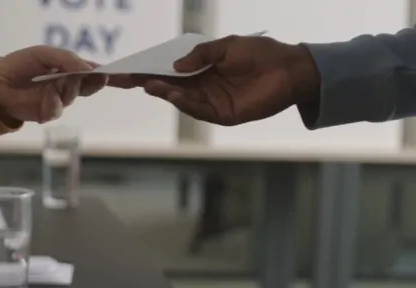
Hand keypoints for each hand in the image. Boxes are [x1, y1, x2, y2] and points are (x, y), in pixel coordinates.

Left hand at [0, 46, 110, 123]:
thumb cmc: (20, 65)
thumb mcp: (44, 54)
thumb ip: (67, 59)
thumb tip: (87, 68)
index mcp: (70, 68)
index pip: (95, 71)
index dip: (112, 74)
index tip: (126, 74)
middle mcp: (69, 84)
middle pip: (91, 84)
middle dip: (96, 80)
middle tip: (102, 76)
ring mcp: (60, 99)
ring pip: (74, 94)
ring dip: (66, 87)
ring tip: (52, 81)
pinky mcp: (50, 112)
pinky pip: (58, 107)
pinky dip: (51, 100)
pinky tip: (43, 95)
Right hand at [130, 35, 320, 125]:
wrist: (291, 69)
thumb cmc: (261, 54)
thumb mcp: (226, 46)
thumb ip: (201, 55)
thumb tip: (175, 65)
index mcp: (202, 69)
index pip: (169, 70)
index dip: (149, 69)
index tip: (127, 68)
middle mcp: (203, 86)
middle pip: (169, 86)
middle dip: (146, 82)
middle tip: (124, 79)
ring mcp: (212, 102)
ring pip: (180, 99)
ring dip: (163, 92)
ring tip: (147, 84)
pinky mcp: (223, 114)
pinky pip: (198, 109)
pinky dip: (183, 102)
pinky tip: (171, 93)